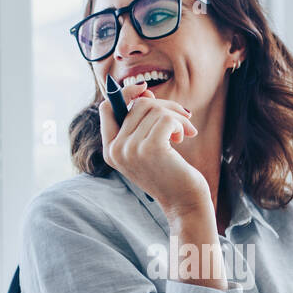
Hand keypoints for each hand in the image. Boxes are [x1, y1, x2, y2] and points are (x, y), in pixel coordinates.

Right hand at [99, 82, 206, 218]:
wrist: (184, 202)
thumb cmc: (170, 173)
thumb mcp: (146, 148)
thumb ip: (139, 124)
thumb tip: (144, 93)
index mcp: (110, 150)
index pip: (107, 108)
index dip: (125, 93)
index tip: (145, 90)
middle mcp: (116, 150)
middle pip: (137, 105)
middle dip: (165, 106)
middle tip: (183, 117)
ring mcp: (131, 150)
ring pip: (155, 110)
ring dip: (177, 117)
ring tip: (185, 132)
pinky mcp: (151, 149)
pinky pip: (166, 118)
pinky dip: (180, 123)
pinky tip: (185, 137)